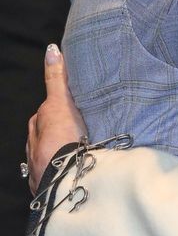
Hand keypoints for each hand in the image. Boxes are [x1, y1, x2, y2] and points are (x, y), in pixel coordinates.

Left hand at [26, 45, 85, 192]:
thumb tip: (51, 50)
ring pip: (52, 155)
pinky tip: (79, 171)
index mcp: (37, 125)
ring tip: (85, 153)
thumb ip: (56, 79)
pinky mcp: (49, 186)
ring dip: (64, 154)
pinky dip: (66, 171)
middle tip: (84, 130)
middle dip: (62, 133)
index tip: (75, 110)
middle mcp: (34, 147)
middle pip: (49, 134)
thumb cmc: (63, 140)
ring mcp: (40, 168)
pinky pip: (57, 174)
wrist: (66, 178)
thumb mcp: (61, 104)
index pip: (48, 112)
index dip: (62, 109)